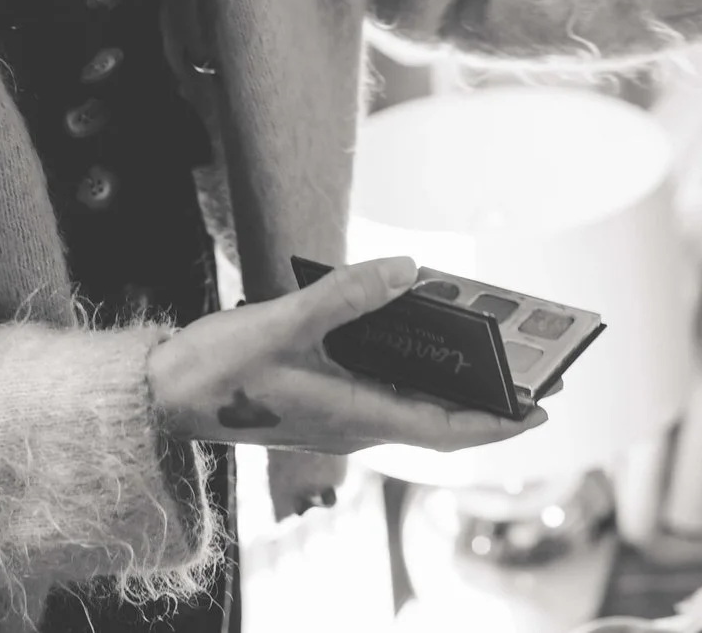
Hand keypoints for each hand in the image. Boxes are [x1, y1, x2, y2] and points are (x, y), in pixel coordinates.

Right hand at [145, 256, 545, 456]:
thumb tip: (407, 271)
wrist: (159, 398)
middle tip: (533, 371)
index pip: (445, 429)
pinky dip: (410, 363)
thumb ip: (344, 296)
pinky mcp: (320, 397)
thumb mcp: (280, 323)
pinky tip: (417, 327)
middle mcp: (354, 423)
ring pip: (412, 401)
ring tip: (490, 344)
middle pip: (439, 418)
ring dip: (452, 380)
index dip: (499, 423)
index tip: (541, 408)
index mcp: (354, 416)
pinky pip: (382, 385)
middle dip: (490, 400)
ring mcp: (337, 413)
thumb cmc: (214, 371)